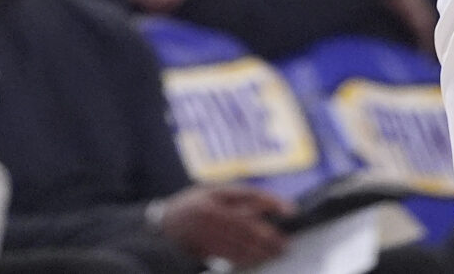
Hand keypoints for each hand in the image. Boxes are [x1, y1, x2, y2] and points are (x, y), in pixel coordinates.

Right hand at [155, 185, 290, 265]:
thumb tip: (268, 206)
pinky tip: (257, 259)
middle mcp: (211, 214)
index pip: (249, 196)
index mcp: (215, 195)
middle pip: (247, 225)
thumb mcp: (212, 193)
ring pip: (240, 243)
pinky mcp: (205, 250)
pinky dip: (247, 259)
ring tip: (276, 252)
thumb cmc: (192, 205)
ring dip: (261, 250)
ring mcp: (207, 233)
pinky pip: (230, 256)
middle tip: (284, 242)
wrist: (164, 226)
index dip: (271, 203)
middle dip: (269, 235)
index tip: (290, 210)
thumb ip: (238, 198)